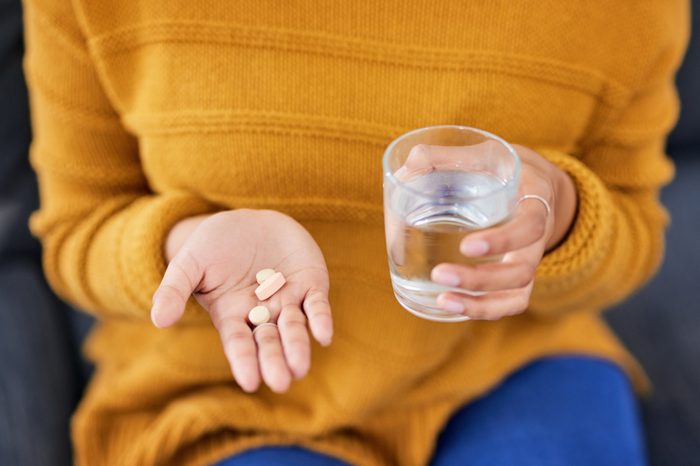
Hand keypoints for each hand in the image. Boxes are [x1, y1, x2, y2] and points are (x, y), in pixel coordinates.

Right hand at [150, 209, 332, 392]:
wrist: (248, 221)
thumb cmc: (214, 245)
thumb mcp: (189, 263)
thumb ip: (174, 290)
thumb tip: (159, 320)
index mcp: (232, 315)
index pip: (238, 343)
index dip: (244, 361)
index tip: (250, 382)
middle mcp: (262, 313)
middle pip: (268, 341)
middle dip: (274, 360)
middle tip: (281, 382)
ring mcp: (288, 300)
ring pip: (294, 328)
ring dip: (297, 346)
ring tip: (300, 368)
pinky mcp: (310, 285)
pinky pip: (317, 305)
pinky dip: (320, 319)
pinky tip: (324, 335)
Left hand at [400, 143, 576, 318]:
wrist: (534, 182)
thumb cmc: (504, 167)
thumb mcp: (486, 154)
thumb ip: (450, 156)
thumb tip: (410, 162)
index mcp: (536, 200)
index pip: (530, 226)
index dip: (503, 240)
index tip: (468, 246)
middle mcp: (538, 237)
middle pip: (521, 270)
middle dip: (481, 279)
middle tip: (439, 274)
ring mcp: (529, 260)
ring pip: (517, 294)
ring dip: (480, 302)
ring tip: (442, 300)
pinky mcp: (517, 276)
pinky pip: (510, 303)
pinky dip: (484, 310)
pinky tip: (450, 306)